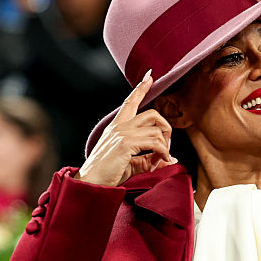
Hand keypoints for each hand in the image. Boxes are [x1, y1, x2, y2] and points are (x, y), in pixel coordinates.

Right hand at [77, 71, 177, 186]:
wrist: (91, 184)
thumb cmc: (107, 175)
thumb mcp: (131, 165)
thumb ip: (148, 159)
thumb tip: (169, 159)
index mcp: (116, 127)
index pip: (130, 102)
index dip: (141, 88)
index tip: (149, 76)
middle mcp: (119, 126)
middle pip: (152, 114)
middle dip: (166, 128)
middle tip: (167, 146)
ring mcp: (121, 133)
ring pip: (156, 130)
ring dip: (164, 147)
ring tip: (161, 160)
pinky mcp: (125, 144)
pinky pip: (154, 143)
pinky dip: (162, 153)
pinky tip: (160, 162)